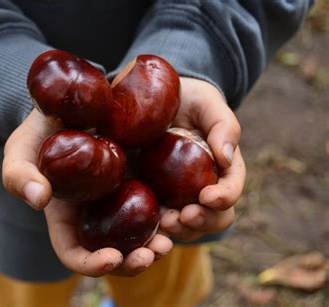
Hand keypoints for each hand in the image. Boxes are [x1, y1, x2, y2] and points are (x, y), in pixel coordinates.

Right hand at [2, 109, 172, 276]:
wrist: (70, 105)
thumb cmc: (39, 132)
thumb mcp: (20, 150)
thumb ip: (20, 175)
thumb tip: (40, 199)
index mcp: (64, 219)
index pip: (74, 254)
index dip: (91, 264)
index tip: (111, 257)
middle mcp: (93, 217)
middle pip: (113, 254)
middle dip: (132, 262)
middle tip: (152, 253)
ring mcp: (117, 202)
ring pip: (138, 236)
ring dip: (154, 245)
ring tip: (169, 240)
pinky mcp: (138, 183)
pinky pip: (155, 206)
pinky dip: (167, 215)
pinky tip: (180, 210)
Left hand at [159, 77, 245, 241]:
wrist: (157, 102)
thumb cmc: (189, 100)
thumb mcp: (207, 104)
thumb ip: (223, 126)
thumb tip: (227, 157)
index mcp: (223, 168)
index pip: (231, 190)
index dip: (224, 198)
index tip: (208, 196)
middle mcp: (202, 188)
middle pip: (213, 218)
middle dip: (201, 221)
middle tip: (183, 216)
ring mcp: (177, 196)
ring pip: (186, 226)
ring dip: (178, 230)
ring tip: (164, 223)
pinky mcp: (152, 197)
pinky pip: (156, 222)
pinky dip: (154, 229)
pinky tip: (144, 225)